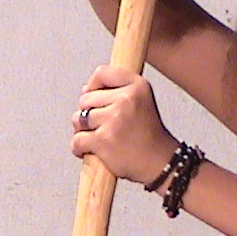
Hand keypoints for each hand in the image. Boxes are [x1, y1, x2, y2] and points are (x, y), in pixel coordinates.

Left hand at [70, 65, 179, 185]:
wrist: (160, 162)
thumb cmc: (149, 135)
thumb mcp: (142, 100)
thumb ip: (116, 90)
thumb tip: (85, 90)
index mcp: (137, 86)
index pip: (102, 73)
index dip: (93, 86)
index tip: (95, 97)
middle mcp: (126, 99)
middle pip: (85, 98)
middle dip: (88, 113)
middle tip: (104, 126)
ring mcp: (114, 119)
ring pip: (78, 119)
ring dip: (82, 131)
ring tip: (99, 138)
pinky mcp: (103, 140)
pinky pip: (76, 140)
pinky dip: (79, 148)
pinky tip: (91, 150)